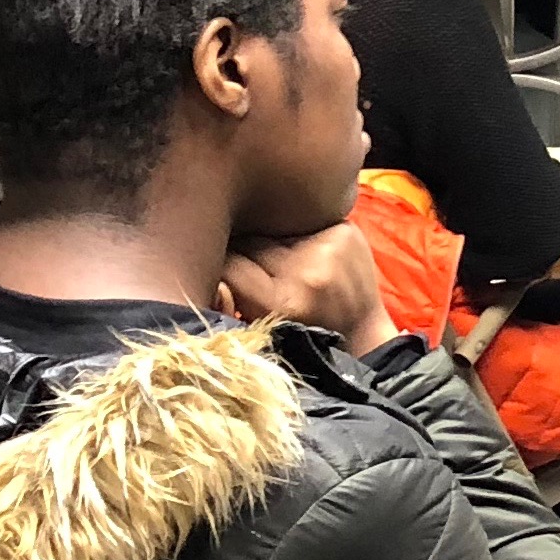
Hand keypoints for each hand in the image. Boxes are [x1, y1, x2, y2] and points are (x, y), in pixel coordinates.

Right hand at [221, 222, 398, 354]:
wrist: (362, 336)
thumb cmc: (304, 338)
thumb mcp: (262, 329)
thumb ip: (231, 297)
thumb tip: (197, 254)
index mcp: (283, 304)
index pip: (225, 265)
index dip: (219, 268)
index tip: (221, 276)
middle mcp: (308, 275)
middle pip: (247, 241)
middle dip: (242, 252)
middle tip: (257, 273)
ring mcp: (330, 250)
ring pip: (270, 228)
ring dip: (267, 240)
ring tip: (281, 263)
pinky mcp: (345, 232)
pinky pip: (298, 221)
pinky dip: (293, 234)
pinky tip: (302, 251)